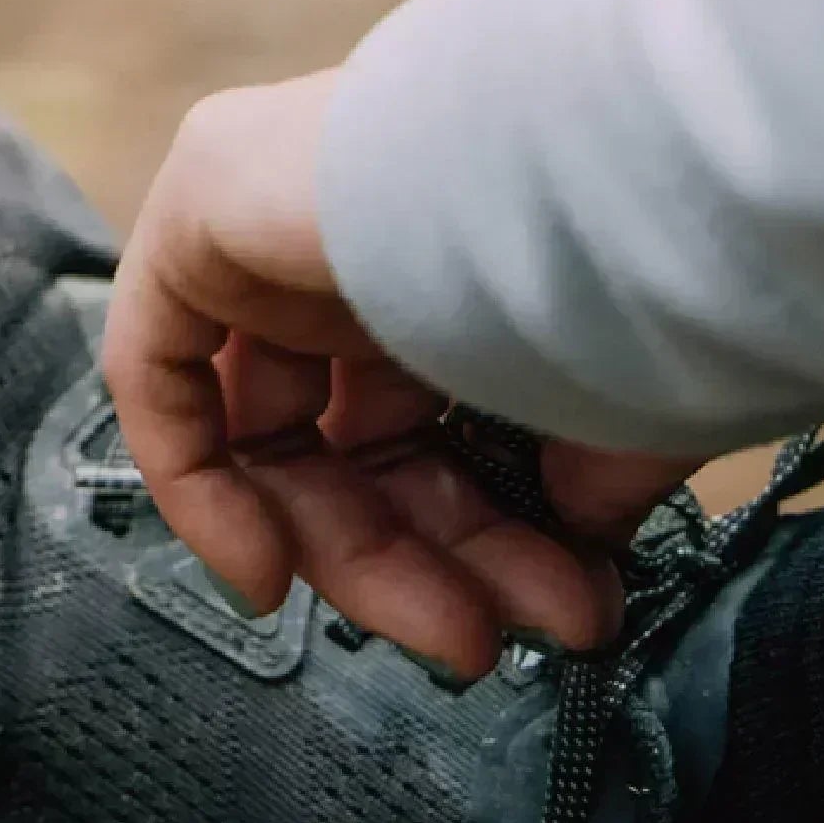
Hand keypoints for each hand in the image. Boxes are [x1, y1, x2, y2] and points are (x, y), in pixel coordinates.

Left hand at [102, 73, 697, 676]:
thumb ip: (594, 477)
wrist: (629, 180)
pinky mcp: (211, 201)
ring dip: (357, 558)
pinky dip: (202, 490)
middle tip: (491, 642)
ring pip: (280, 435)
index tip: (558, 608)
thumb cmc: (656, 279)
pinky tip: (270, 576)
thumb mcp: (629, 412)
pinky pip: (167, 376)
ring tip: (453, 631)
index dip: (487, 540)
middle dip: (434, 562)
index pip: (442, 423)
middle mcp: (374, 231)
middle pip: (360, 447)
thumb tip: (582, 539)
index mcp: (472, 253)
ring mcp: (288, 213)